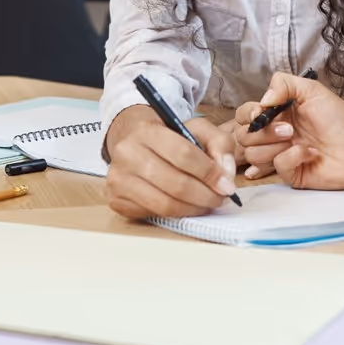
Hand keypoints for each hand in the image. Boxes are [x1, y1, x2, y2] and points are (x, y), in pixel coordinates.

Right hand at [104, 105, 236, 218]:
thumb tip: (226, 177)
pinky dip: (175, 214)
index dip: (210, 173)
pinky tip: (185, 206)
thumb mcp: (197, 129)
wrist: (133, 141)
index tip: (227, 186)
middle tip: (220, 199)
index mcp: (147, 131)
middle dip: (205, 196)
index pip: (184, 154)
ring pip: (164, 205)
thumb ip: (220, 144)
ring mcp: (118, 179)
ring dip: (193, 209)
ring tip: (206, 204)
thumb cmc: (169, 136)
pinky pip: (152, 214)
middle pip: (176, 184)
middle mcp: (127, 154)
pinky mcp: (116, 199)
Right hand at [232, 73, 343, 190]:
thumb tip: (262, 100)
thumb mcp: (312, 91)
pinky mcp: (290, 174)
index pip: (244, 115)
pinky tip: (309, 154)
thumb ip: (283, 84)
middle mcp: (274, 135)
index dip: (248, 114)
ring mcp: (280, 155)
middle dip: (263, 132)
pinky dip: (291, 158)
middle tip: (289, 129)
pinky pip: (276, 167)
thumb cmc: (339, 117)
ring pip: (253, 155)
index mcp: (276, 114)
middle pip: (244, 137)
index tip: (260, 112)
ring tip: (298, 140)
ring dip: (275, 145)